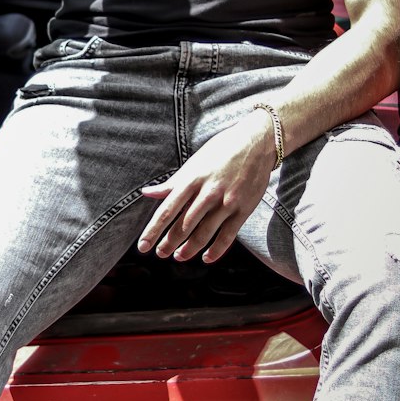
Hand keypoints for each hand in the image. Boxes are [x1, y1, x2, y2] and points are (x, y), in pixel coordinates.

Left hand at [137, 115, 275, 264]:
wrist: (256, 142)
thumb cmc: (220, 151)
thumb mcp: (194, 163)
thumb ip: (172, 183)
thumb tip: (147, 193)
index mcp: (192, 180)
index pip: (167, 210)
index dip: (153, 230)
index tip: (143, 245)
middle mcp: (208, 192)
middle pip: (184, 225)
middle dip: (169, 242)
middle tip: (159, 254)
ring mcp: (227, 202)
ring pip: (204, 233)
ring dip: (189, 249)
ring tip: (178, 257)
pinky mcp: (243, 209)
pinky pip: (228, 236)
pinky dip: (216, 250)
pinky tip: (206, 258)